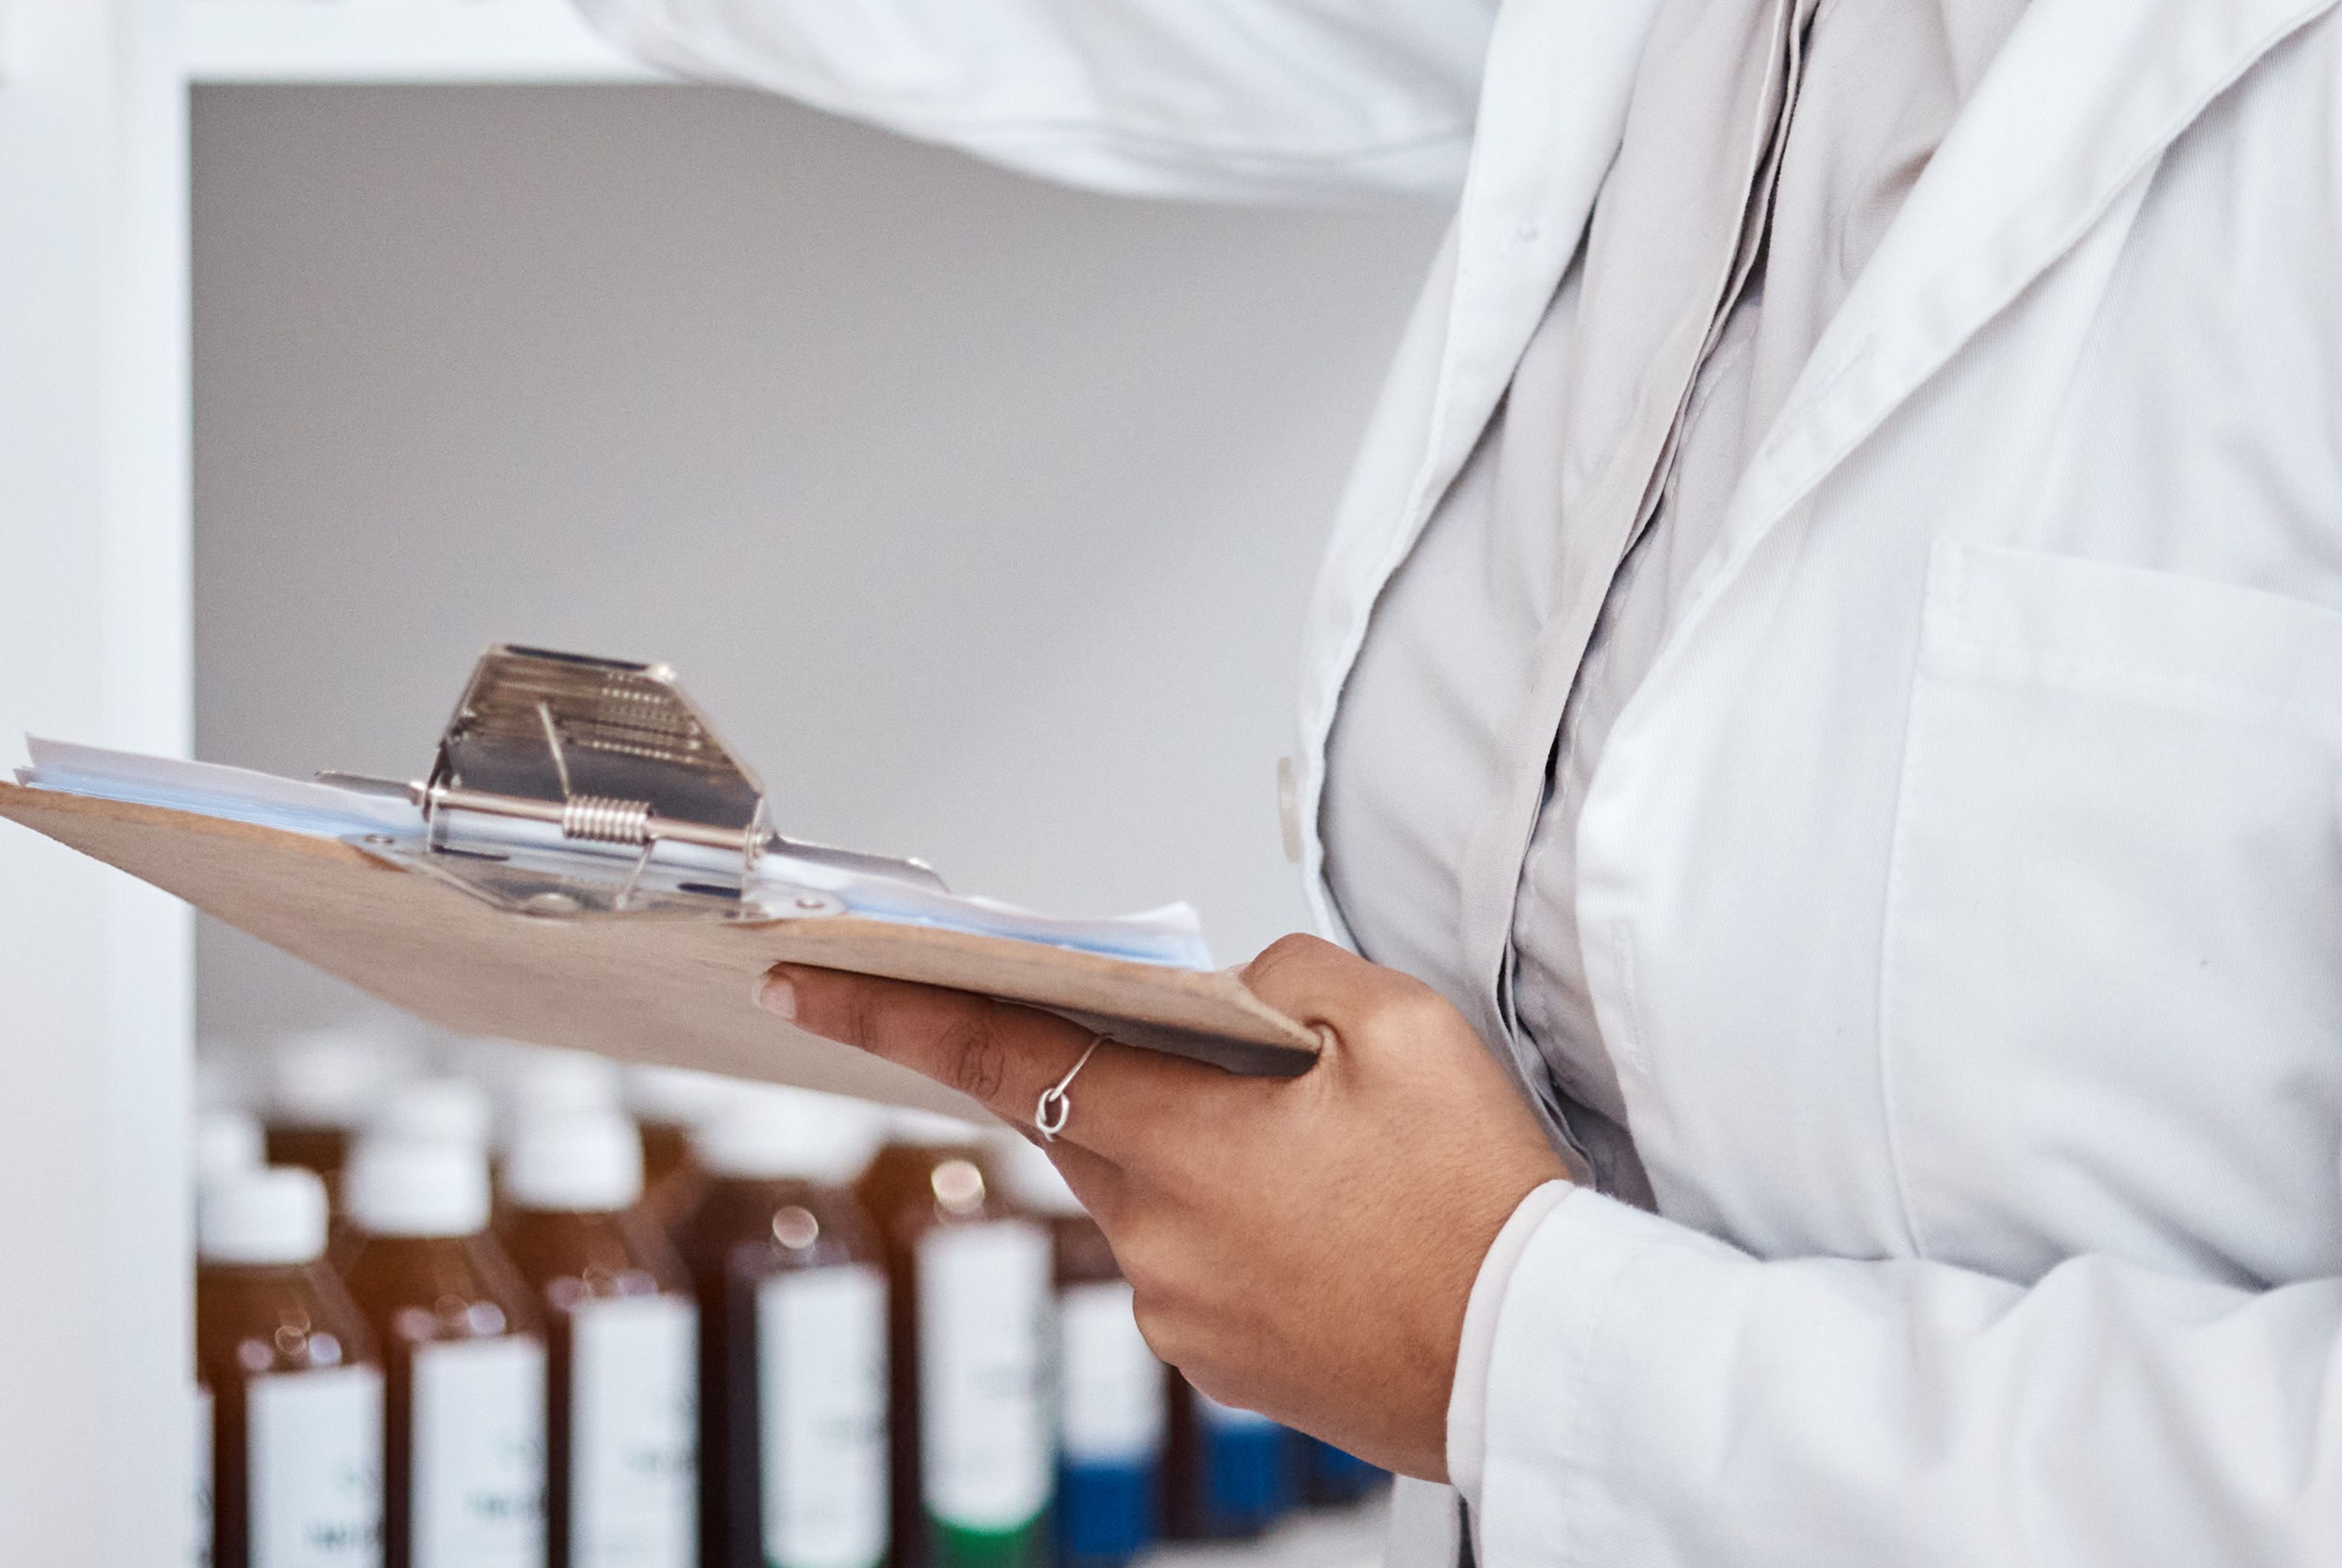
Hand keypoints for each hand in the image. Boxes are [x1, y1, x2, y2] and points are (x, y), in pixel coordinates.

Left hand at [768, 938, 1570, 1480]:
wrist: (1535, 1354)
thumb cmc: (1481, 1196)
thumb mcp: (1399, 1024)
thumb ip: (1284, 978)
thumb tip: (1227, 995)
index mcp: (1183, 1142)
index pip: (997, 1054)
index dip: (890, 1012)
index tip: (806, 981)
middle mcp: (1156, 1239)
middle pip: (1069, 1120)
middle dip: (1094, 1068)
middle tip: (1180, 1048)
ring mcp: (1180, 1313)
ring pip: (1136, 1193)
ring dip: (1184, 1150)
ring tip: (1309, 1147)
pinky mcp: (1217, 1361)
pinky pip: (1183, 1261)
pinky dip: (1224, 1221)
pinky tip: (1316, 1215)